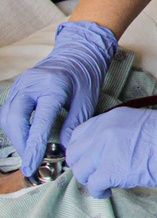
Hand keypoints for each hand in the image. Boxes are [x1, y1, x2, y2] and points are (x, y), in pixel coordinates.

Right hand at [0, 20, 117, 176]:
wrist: (77, 53)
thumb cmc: (85, 76)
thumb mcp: (87, 101)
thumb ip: (74, 125)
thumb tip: (65, 149)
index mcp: (53, 86)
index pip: (39, 122)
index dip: (34, 146)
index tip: (32, 165)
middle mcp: (31, 83)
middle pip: (14, 119)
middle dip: (21, 143)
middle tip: (31, 162)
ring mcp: (21, 84)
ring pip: (7, 116)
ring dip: (16, 137)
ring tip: (29, 152)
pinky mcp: (17, 88)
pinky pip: (8, 111)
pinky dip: (14, 127)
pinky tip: (25, 138)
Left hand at [66, 99, 156, 197]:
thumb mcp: (139, 124)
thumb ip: (117, 134)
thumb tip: (105, 155)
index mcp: (110, 117)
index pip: (78, 135)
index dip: (82, 151)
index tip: (91, 160)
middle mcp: (103, 130)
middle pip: (74, 154)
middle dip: (83, 167)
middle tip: (96, 174)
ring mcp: (106, 150)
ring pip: (81, 171)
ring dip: (91, 180)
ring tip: (105, 184)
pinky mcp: (112, 169)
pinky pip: (93, 185)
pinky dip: (99, 192)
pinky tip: (109, 191)